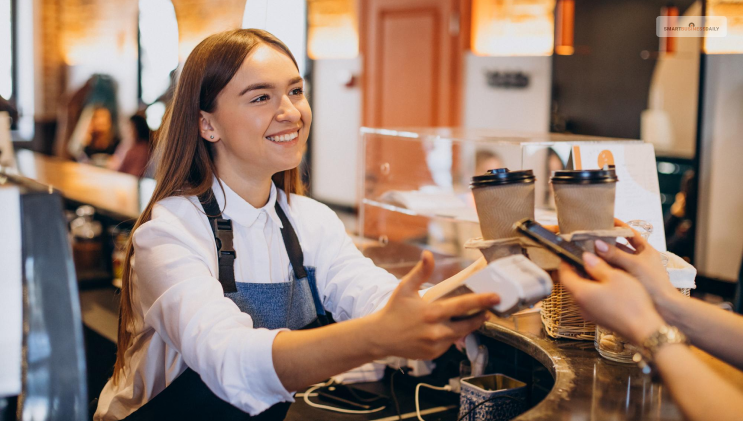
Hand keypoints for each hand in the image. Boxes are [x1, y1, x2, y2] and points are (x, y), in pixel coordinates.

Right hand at [370, 251, 499, 359]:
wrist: (381, 336)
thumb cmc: (394, 310)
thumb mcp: (405, 288)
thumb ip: (420, 272)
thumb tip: (428, 255)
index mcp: (431, 312)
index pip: (462, 306)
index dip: (481, 301)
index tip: (495, 297)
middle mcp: (435, 331)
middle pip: (467, 325)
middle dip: (480, 317)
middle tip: (489, 310)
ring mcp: (435, 345)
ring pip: (460, 335)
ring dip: (468, 326)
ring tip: (474, 317)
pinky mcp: (433, 354)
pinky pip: (449, 344)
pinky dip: (452, 336)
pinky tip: (449, 328)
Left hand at [558, 252, 664, 343]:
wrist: (644, 330)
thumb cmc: (631, 304)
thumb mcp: (615, 277)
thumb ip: (597, 266)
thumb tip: (586, 257)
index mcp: (581, 293)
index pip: (564, 276)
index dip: (565, 264)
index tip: (567, 256)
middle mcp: (581, 306)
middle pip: (572, 285)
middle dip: (577, 272)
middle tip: (585, 261)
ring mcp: (589, 314)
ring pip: (582, 294)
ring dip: (587, 282)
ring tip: (599, 271)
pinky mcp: (599, 319)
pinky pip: (591, 302)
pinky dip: (594, 292)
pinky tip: (607, 287)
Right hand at [593, 219, 678, 306]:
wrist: (664, 307)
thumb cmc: (653, 283)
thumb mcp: (633, 265)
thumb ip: (615, 254)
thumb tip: (597, 243)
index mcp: (646, 251)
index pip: (631, 234)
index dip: (620, 226)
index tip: (606, 220)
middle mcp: (641, 259)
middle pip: (622, 246)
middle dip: (608, 242)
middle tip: (592, 236)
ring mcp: (635, 271)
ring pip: (617, 259)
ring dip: (605, 256)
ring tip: (589, 250)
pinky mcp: (630, 281)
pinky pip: (615, 271)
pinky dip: (606, 268)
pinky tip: (594, 266)